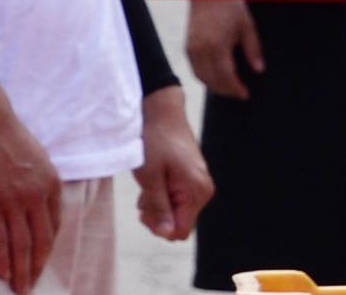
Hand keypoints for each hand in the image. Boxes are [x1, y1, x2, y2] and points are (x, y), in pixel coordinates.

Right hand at [0, 83, 63, 294]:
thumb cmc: (11, 139)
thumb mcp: (40, 160)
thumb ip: (43, 185)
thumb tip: (42, 208)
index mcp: (52, 185)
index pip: (54, 225)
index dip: (48, 248)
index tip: (42, 263)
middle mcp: (36, 196)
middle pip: (41, 241)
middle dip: (38, 267)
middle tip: (32, 286)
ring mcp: (13, 201)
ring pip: (21, 245)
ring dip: (21, 271)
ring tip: (20, 289)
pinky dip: (2, 259)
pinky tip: (2, 274)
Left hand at [133, 88, 212, 241]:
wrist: (162, 111)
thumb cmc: (155, 141)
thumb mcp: (150, 177)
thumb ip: (159, 207)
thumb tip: (167, 234)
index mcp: (197, 191)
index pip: (180, 231)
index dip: (159, 227)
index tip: (144, 210)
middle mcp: (202, 190)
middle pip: (178, 222)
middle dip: (157, 216)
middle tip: (143, 198)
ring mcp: (197, 184)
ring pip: (175, 212)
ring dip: (157, 206)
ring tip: (145, 188)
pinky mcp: (190, 179)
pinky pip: (176, 200)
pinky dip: (161, 197)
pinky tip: (151, 184)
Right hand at [185, 0, 264, 100]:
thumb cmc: (230, 6)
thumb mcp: (247, 25)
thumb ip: (253, 49)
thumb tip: (259, 70)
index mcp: (218, 45)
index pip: (226, 76)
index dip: (236, 88)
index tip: (245, 94)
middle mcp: (202, 50)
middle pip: (212, 81)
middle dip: (226, 91)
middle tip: (238, 93)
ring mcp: (192, 49)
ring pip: (201, 78)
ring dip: (214, 87)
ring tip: (228, 88)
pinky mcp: (187, 47)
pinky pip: (195, 70)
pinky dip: (205, 78)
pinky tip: (216, 77)